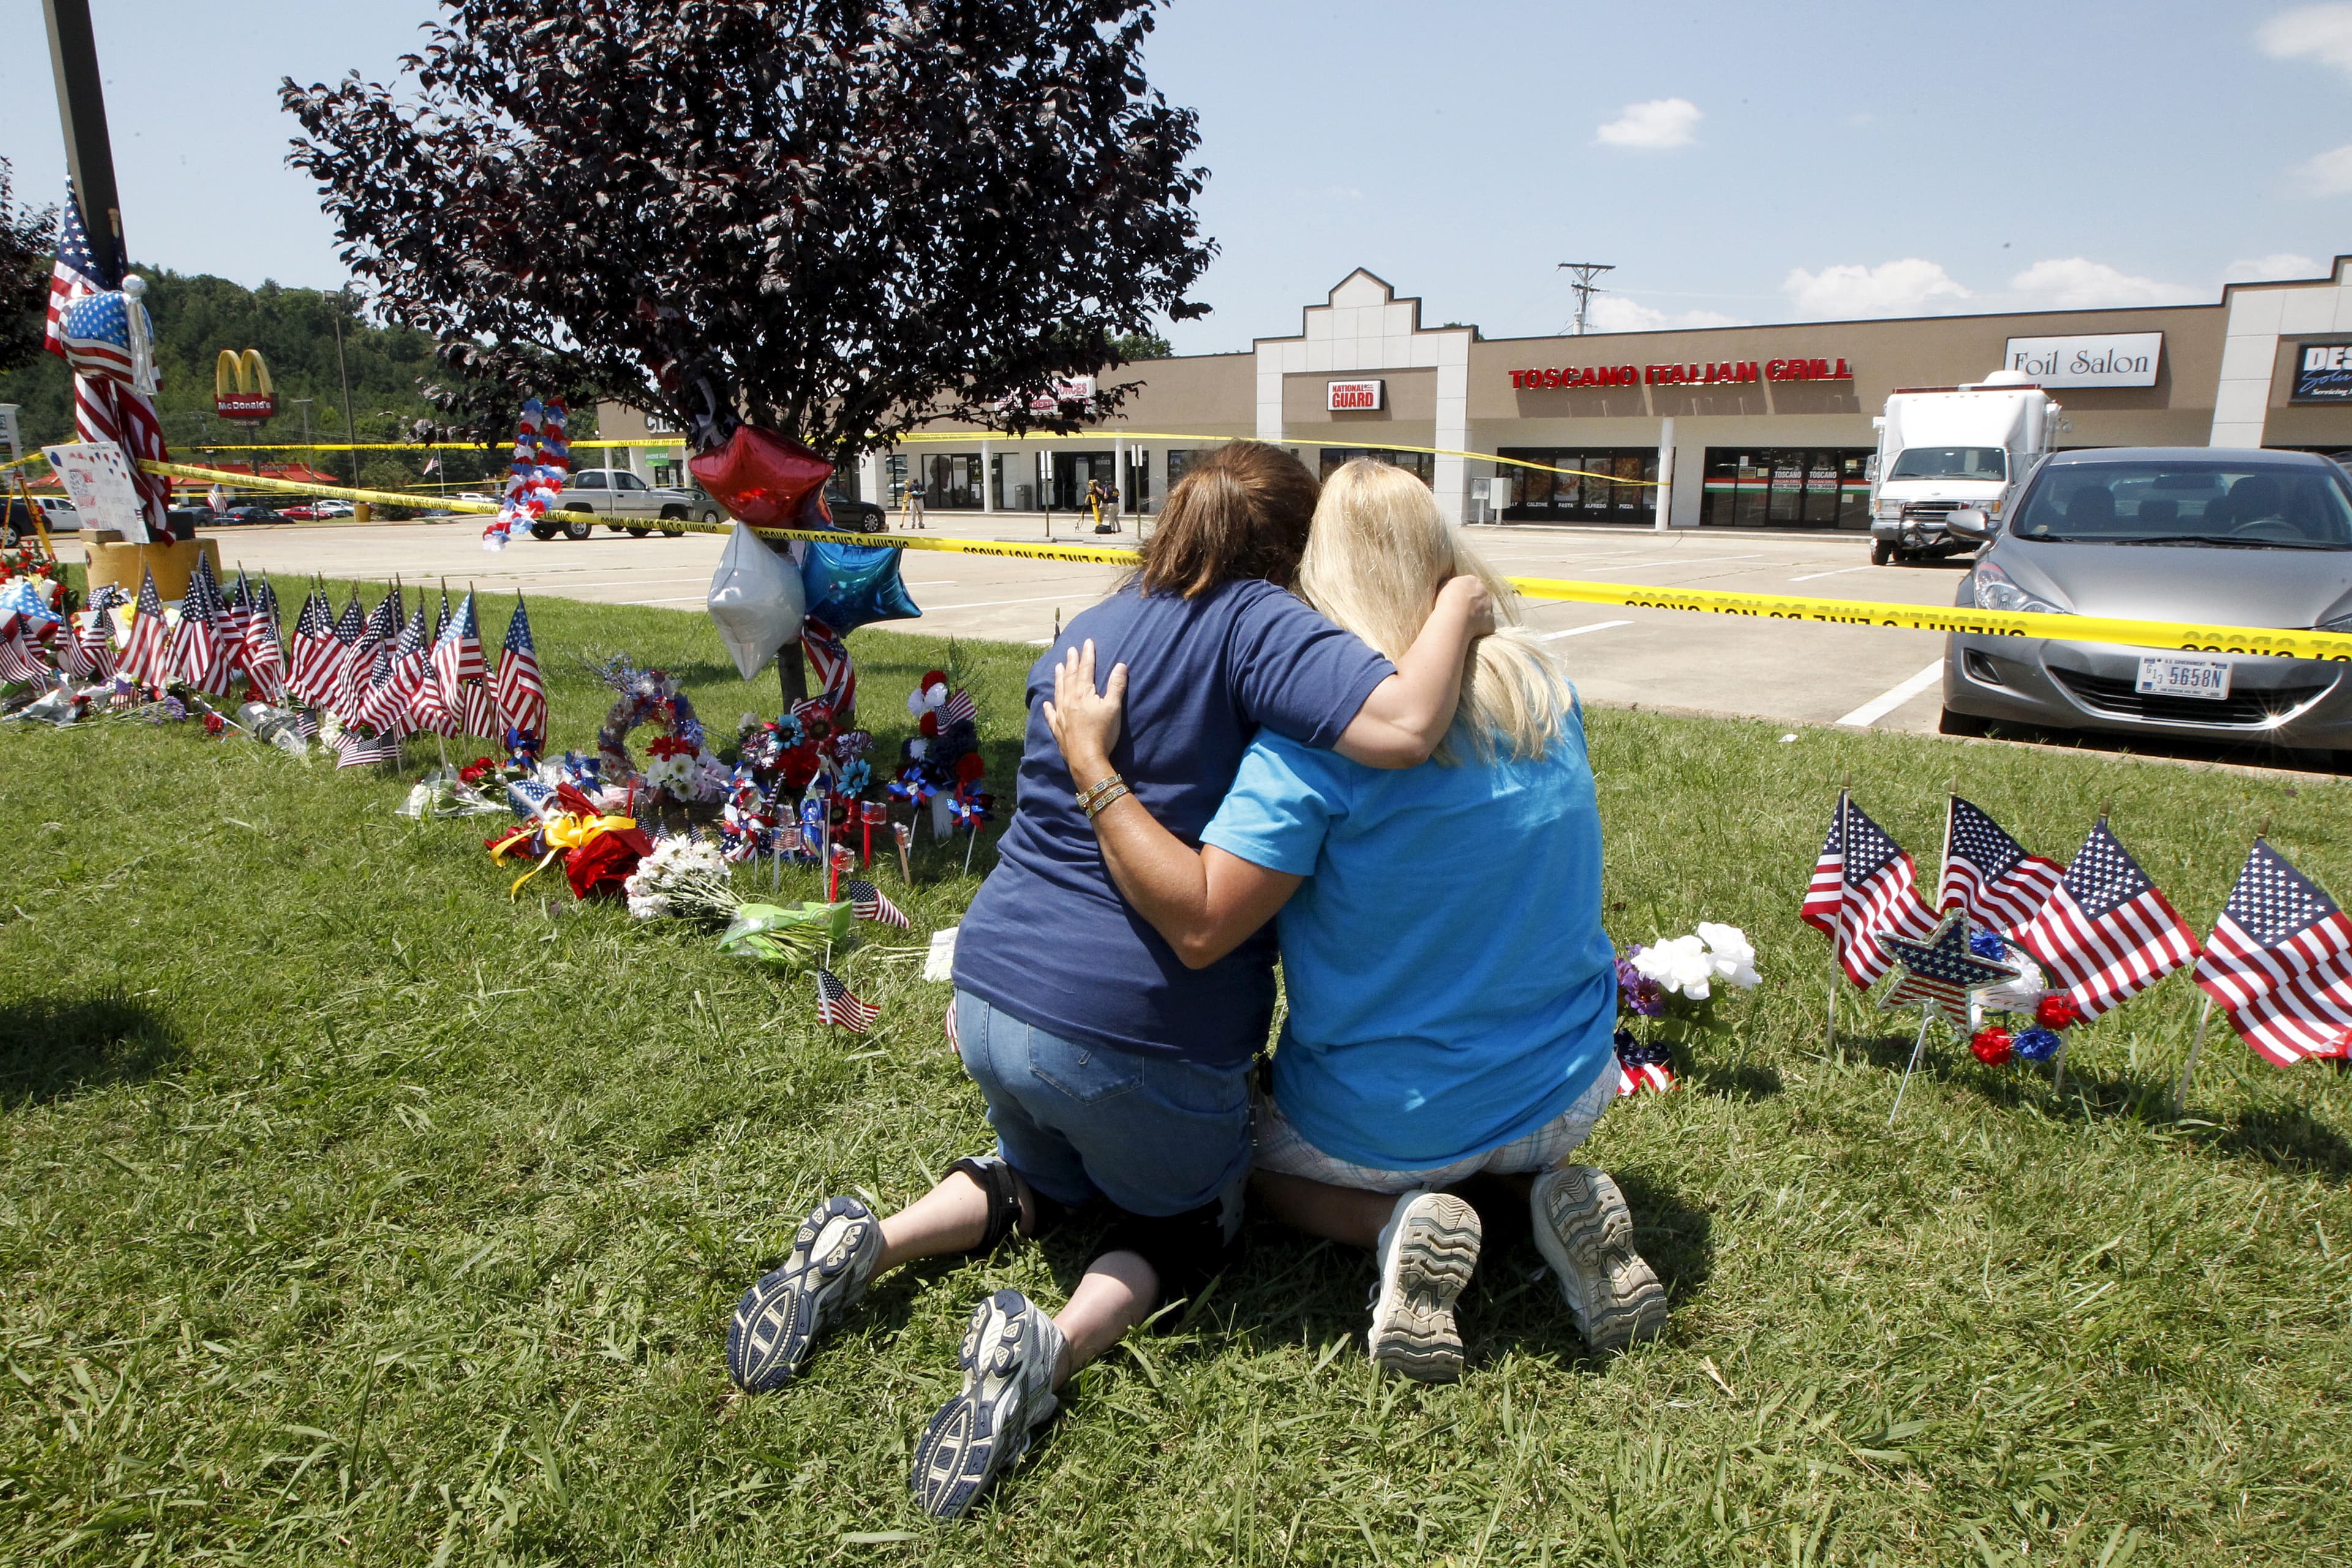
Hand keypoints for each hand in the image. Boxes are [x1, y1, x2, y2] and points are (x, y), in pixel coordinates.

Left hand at [1041, 638, 1127, 777]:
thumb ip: (1116, 686)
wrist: (1087, 759)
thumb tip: (1120, 665)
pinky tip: (1046, 703)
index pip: (1086, 669)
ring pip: (1058, 691)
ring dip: (1058, 678)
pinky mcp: (1058, 729)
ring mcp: (1062, 715)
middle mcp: (1069, 701)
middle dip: (1072, 662)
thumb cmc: (1103, 733)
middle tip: (1070, 649)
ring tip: (1056, 667)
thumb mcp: (1113, 708)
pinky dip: (1048, 708)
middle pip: (1070, 677)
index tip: (1087, 642)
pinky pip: (1051, 715)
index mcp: (1083, 694)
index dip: (1087, 655)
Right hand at [1439, 573, 1495, 636]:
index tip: (1458, 599)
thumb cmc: (1447, 600)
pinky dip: (1479, 627)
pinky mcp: (1490, 622)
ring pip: (1484, 610)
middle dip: (1473, 603)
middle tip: (1462, 611)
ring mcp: (1489, 607)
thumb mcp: (1445, 586)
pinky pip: (1485, 624)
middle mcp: (1484, 592)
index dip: (1465, 593)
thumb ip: (1453, 586)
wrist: (1455, 615)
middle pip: (1480, 597)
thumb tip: (1452, 589)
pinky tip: (1469, 630)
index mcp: (1473, 581)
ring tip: (1464, 622)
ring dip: (1477, 615)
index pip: (1471, 584)